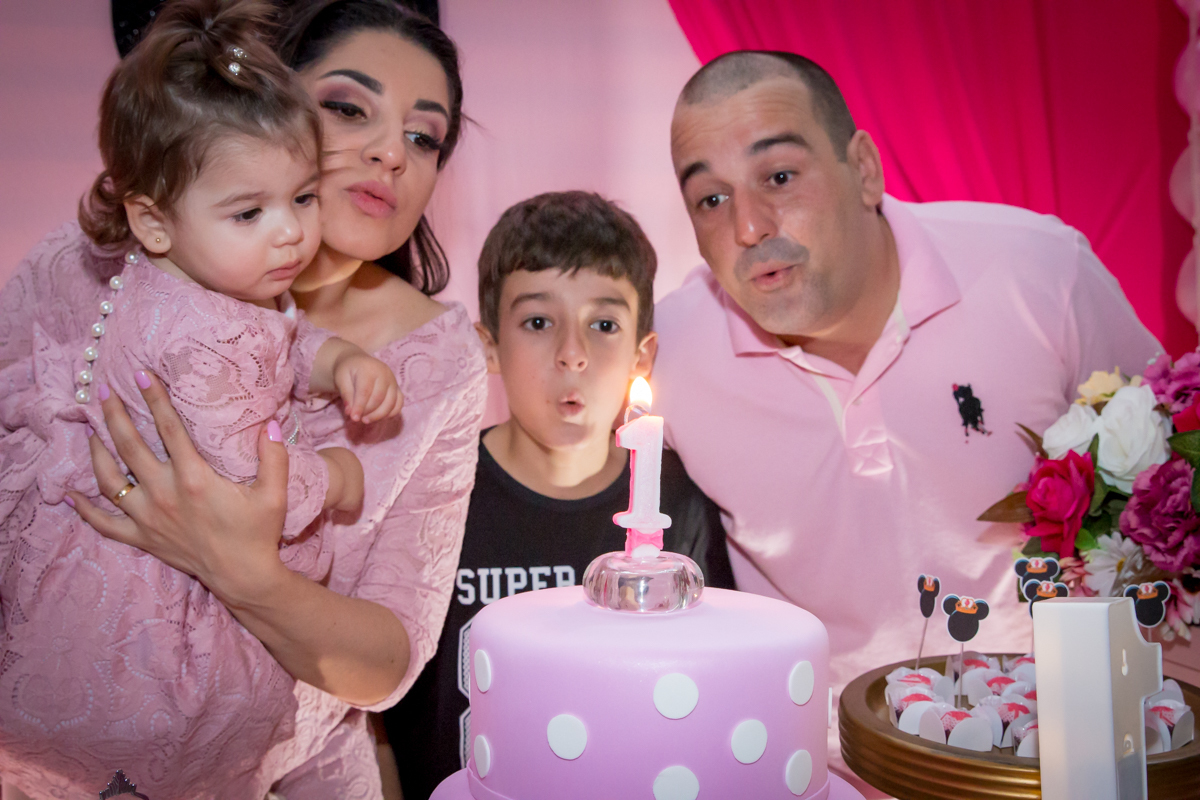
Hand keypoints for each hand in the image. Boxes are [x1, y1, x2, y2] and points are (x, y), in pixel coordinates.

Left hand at [65, 371, 407, 703]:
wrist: (243, 576)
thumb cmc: (258, 533)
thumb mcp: (274, 493)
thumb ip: (274, 456)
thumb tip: (271, 423)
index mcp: (194, 479)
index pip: (168, 429)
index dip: (154, 399)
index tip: (140, 375)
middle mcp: (164, 494)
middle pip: (129, 447)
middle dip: (114, 416)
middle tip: (103, 392)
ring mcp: (148, 518)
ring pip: (110, 480)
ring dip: (97, 452)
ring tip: (90, 429)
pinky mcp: (142, 538)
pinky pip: (105, 522)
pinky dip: (85, 508)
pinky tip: (71, 494)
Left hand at [334, 350, 402, 423]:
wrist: (357, 362)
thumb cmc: (347, 371)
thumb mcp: (341, 380)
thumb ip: (346, 395)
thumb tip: (351, 413)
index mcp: (369, 368)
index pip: (366, 391)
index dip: (360, 406)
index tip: (354, 418)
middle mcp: (385, 373)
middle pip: (379, 398)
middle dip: (368, 412)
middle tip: (357, 419)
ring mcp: (393, 381)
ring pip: (391, 403)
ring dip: (378, 415)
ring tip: (365, 420)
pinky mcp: (397, 388)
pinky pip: (399, 404)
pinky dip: (390, 413)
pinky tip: (378, 417)